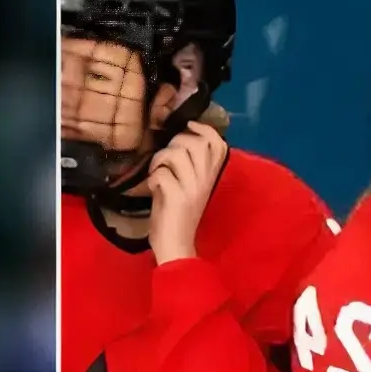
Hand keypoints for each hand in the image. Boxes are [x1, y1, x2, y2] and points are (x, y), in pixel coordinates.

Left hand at [146, 119, 230, 263]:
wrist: (175, 245)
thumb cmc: (177, 215)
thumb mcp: (187, 186)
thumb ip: (186, 165)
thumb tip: (175, 141)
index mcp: (211, 176)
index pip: (217, 142)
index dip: (202, 128)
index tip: (187, 126)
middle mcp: (206, 179)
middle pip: (195, 142)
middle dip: (174, 143)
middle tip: (164, 158)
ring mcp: (192, 188)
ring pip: (177, 154)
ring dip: (159, 159)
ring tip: (155, 171)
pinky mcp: (177, 198)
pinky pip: (161, 174)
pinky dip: (152, 178)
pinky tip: (152, 188)